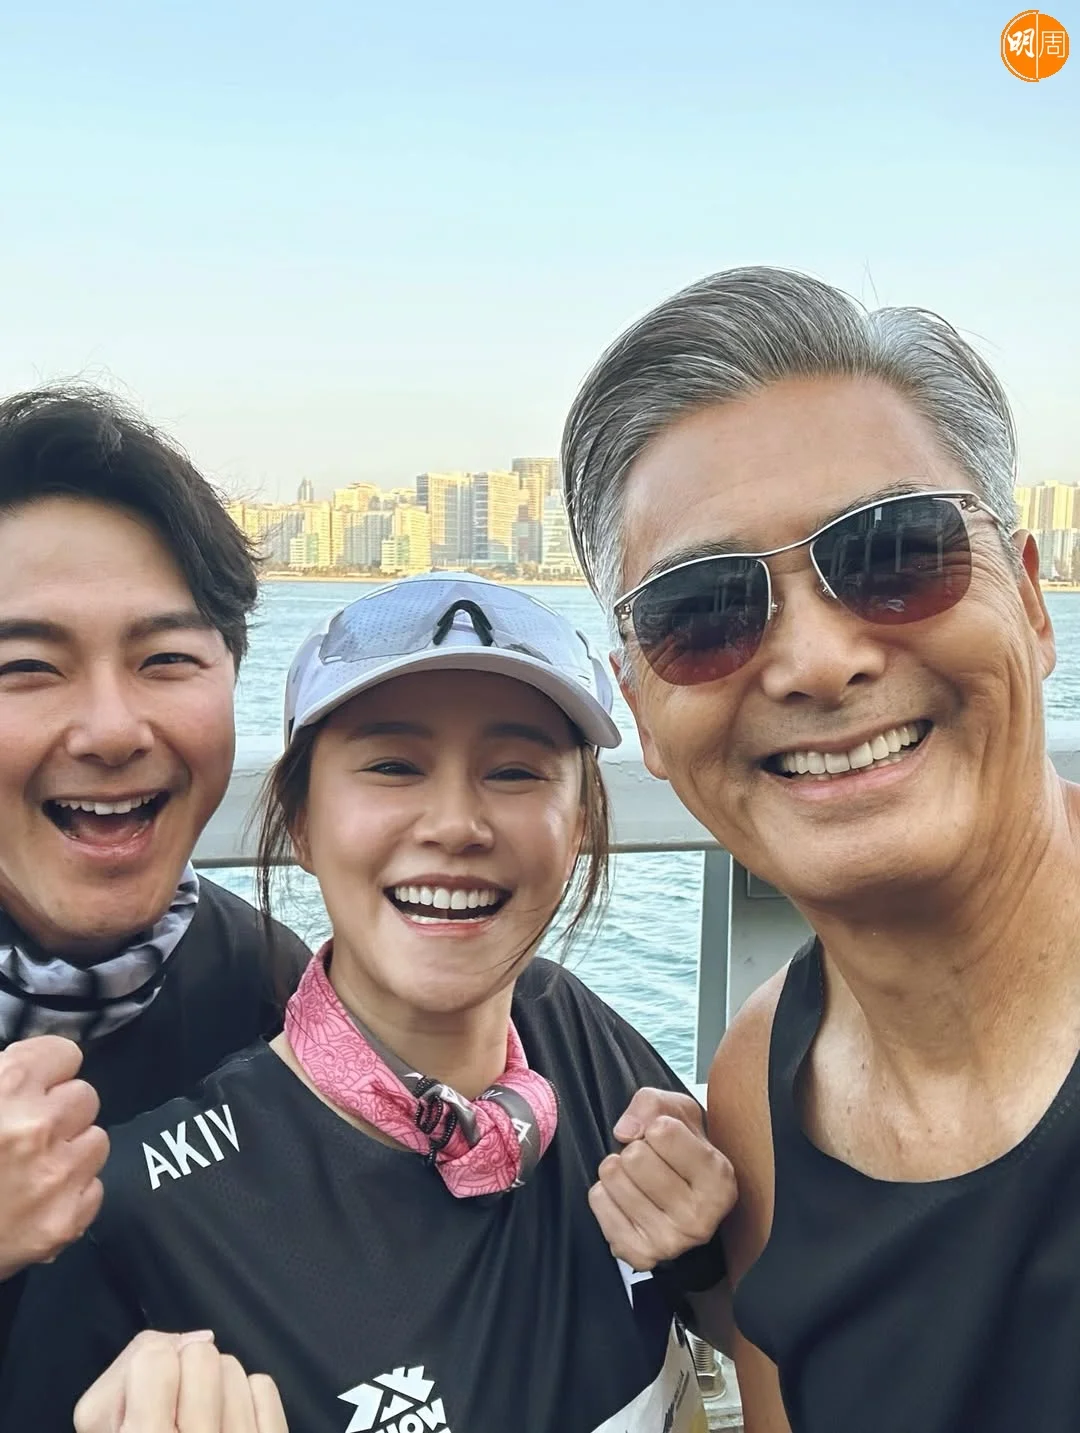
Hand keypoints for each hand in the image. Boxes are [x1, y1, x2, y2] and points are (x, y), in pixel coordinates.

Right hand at [0, 1035, 108, 1279]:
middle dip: (60, 1112)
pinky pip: (93, 1188)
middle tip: (29, 1133)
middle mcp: (38, 1127)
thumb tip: (28, 1070)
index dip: (47, 1071)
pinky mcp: (65, 1220)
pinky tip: (36, 1199)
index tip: (34, 1087)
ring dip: (70, 1150)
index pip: (64, 1055)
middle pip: (85, 1097)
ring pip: (95, 1141)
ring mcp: (56, 1176)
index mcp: (7, 1087)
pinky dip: (70, 1193)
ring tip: (33, 1166)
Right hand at [74, 1330, 288, 1432]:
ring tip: (200, 1424)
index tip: (146, 1398)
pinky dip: (246, 1400)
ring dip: (215, 1388)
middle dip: (185, 1373)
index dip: (148, 1369)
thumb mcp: (104, 1427)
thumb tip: (196, 1339)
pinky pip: (261, 1386)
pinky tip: (227, 1429)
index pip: (153, 1357)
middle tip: (175, 1412)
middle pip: (200, 1354)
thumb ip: (123, 1378)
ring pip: (231, 1367)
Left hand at [588, 1087, 736, 1271]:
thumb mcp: (678, 1112)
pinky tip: (625, 1198)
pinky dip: (604, 1192)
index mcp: (720, 1180)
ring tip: (637, 1179)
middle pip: (635, 1157)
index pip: (661, 1132)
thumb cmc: (683, 1149)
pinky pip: (598, 1201)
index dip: (657, 1126)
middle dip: (635, 1148)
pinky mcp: (640, 1255)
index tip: (667, 1140)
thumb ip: (652, 1104)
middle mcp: (701, 1219)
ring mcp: (671, 1242)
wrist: (684, 1198)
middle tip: (650, 1161)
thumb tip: (625, 1132)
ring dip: (618, 1169)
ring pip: (613, 1177)